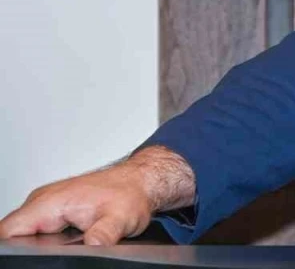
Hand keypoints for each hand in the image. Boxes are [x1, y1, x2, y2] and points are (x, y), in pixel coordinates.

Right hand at [0, 146, 194, 245]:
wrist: (139, 181)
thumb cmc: (130, 193)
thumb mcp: (120, 218)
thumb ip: (103, 234)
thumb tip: (93, 246)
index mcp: (50, 202)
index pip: (9, 230)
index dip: (11, 248)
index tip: (25, 256)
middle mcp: (43, 201)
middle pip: (13, 234)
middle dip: (25, 249)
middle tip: (59, 249)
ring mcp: (47, 205)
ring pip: (24, 232)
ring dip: (35, 245)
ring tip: (65, 244)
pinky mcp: (54, 211)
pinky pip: (36, 230)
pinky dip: (44, 240)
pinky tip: (65, 244)